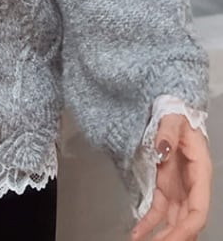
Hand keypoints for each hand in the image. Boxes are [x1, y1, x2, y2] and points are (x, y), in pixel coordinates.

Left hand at [130, 113, 211, 240]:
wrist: (170, 109)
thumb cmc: (177, 114)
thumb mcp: (172, 118)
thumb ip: (167, 132)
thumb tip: (162, 149)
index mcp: (199, 171)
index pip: (198, 209)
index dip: (187, 227)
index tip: (173, 238)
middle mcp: (191, 184)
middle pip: (186, 220)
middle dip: (174, 237)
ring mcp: (177, 186)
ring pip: (173, 219)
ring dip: (161, 234)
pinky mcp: (164, 185)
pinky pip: (158, 208)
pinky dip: (149, 222)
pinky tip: (138, 232)